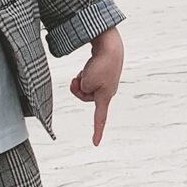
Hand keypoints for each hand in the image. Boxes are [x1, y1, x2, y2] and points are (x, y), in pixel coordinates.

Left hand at [69, 27, 123, 145]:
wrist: (111, 43)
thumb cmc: (100, 63)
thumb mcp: (87, 81)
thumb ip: (83, 89)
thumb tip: (84, 84)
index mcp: (106, 96)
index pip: (100, 118)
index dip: (97, 131)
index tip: (95, 143)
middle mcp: (108, 90)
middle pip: (85, 96)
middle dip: (78, 88)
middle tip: (76, 78)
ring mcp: (106, 80)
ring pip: (86, 85)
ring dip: (82, 78)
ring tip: (85, 68)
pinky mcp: (104, 71)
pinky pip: (89, 76)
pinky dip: (85, 71)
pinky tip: (89, 64)